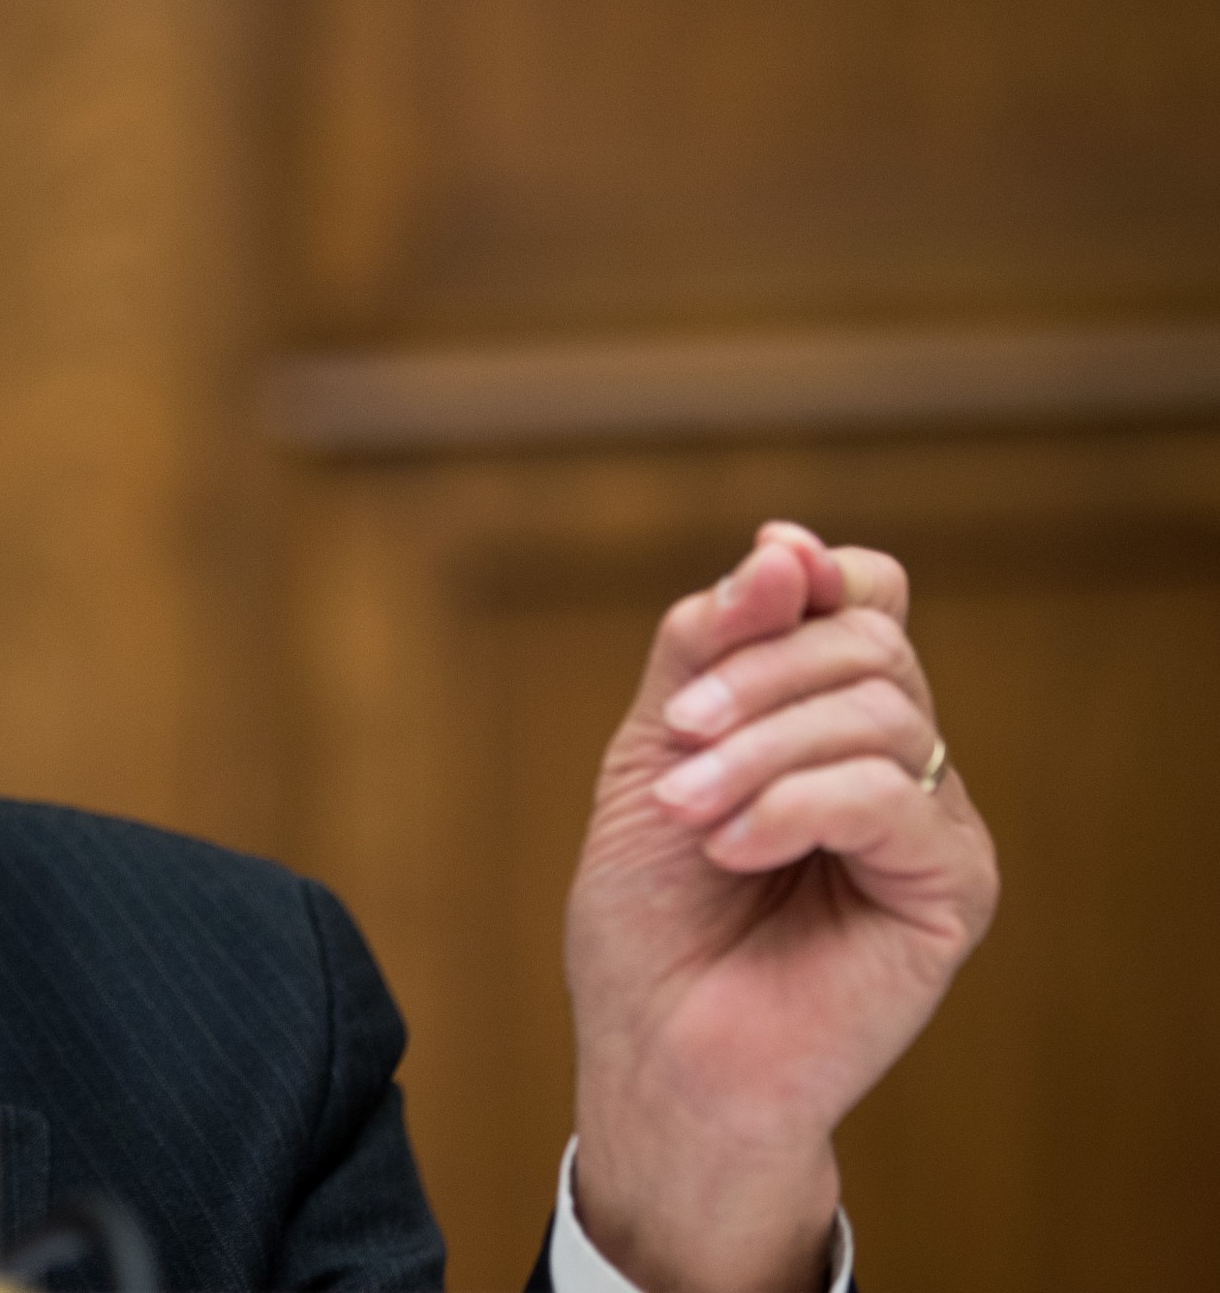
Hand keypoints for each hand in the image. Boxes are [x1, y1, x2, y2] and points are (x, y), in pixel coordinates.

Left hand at [566, 523, 999, 1291]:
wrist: (658, 1054)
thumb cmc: (649, 918)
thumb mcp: (652, 753)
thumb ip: (705, 648)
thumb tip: (783, 547)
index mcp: (825, 719)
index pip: (865, 598)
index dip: (818, 575)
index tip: (758, 574)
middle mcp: (895, 759)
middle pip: (869, 643)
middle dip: (756, 675)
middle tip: (676, 741)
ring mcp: (932, 822)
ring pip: (880, 712)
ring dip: (759, 749)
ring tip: (685, 813)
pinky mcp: (952, 889)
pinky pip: (894, 797)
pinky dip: (797, 805)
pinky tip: (734, 849)